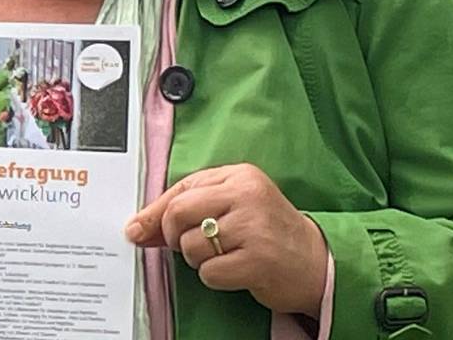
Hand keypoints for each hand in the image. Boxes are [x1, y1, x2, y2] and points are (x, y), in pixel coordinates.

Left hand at [124, 163, 330, 317]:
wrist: (316, 262)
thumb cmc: (268, 233)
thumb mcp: (231, 209)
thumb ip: (186, 212)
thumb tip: (136, 229)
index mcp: (239, 175)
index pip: (181, 189)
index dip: (155, 213)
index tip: (139, 229)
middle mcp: (247, 195)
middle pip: (177, 214)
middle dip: (174, 237)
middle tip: (193, 247)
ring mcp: (254, 227)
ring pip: (190, 245)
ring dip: (200, 260)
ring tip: (226, 256)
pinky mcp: (258, 259)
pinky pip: (209, 272)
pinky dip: (215, 277)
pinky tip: (237, 271)